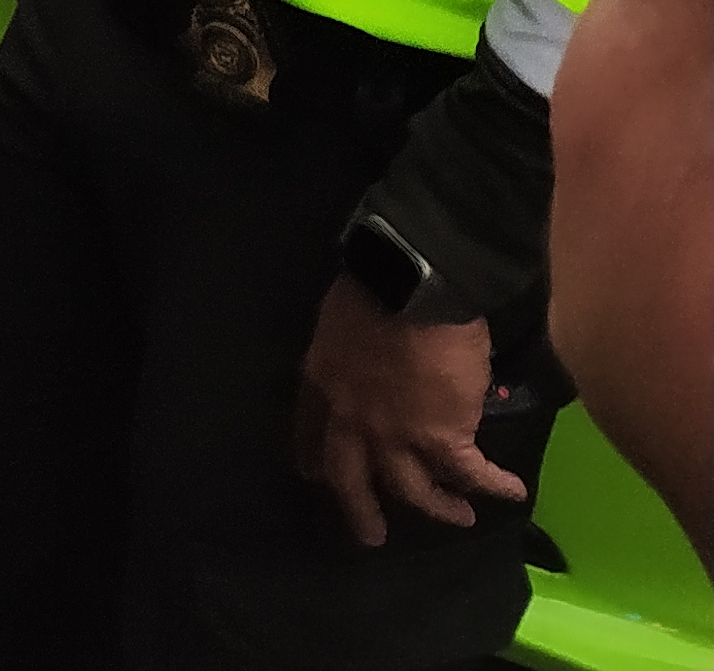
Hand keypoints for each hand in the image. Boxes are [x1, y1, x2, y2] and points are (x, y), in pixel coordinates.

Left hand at [295, 275, 525, 545]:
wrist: (410, 284)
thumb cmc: (373, 287)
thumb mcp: (338, 322)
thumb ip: (349, 352)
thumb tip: (370, 360)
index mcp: (321, 382)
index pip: (308, 430)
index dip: (312, 456)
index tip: (314, 475)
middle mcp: (352, 418)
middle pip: (349, 477)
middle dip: (360, 509)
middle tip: (371, 536)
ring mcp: (395, 433)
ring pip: (412, 487)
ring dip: (437, 506)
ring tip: (459, 518)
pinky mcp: (443, 436)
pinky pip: (469, 472)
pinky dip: (493, 484)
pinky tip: (512, 491)